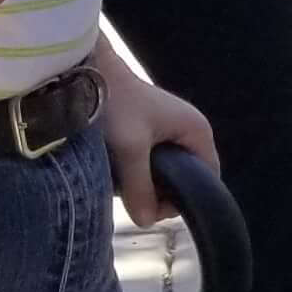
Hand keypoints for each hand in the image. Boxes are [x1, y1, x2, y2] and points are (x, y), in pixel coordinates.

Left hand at [94, 58, 216, 224]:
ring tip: (117, 178)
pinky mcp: (145, 129)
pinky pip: (147, 159)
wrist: (84, 70)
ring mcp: (166, 129)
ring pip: (161, 170)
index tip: (154, 208)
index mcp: (196, 131)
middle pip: (183, 177)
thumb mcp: (129, 149)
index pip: (207, 177)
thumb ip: (140, 187)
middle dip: (158, 191)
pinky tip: (112, 167)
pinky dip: (131, 168)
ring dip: (141, 180)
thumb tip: (146, 221)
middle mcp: (187, 130)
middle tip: (131, 196)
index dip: (185, 198)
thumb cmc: (116, 104)